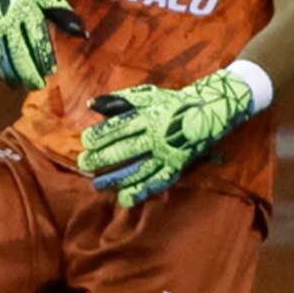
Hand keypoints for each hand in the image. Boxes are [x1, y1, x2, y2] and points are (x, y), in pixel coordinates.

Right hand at [0, 0, 83, 89]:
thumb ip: (63, 15)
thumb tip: (82, 34)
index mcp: (26, 12)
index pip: (36, 42)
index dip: (43, 60)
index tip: (50, 72)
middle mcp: (6, 20)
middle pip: (17, 54)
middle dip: (27, 73)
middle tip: (36, 85)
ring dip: (7, 74)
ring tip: (16, 84)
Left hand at [79, 70, 257, 207]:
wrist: (210, 111)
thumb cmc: (172, 102)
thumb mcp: (147, 94)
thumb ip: (118, 99)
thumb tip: (90, 105)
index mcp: (148, 116)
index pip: (118, 128)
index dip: (100, 136)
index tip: (85, 142)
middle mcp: (157, 136)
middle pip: (126, 149)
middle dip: (102, 158)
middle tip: (84, 165)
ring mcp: (168, 153)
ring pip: (139, 168)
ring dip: (117, 178)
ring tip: (98, 185)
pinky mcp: (177, 166)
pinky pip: (158, 181)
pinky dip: (142, 190)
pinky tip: (126, 198)